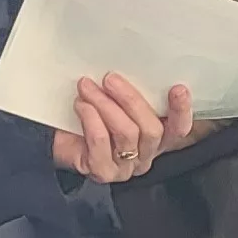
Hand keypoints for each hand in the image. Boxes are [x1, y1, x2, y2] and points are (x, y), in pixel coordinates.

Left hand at [53, 76, 193, 183]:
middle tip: (110, 78)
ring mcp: (125, 168)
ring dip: (106, 105)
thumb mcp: (115, 103)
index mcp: (156, 139)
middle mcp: (145, 156)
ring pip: (126, 133)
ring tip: (87, 87)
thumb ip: (130, 95)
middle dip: (131, 100)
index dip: (181, 111)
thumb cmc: (90, 118)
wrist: (56, 141)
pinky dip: (91, 119)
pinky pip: (101, 142)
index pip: (178, 130)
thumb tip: (134, 66)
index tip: (177, 88)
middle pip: (152, 130)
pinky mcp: (102, 171)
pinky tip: (81, 105)